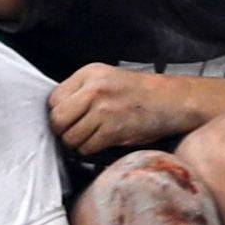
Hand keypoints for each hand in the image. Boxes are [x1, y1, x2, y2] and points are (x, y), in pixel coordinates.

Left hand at [49, 64, 194, 156]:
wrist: (170, 100)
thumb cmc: (138, 92)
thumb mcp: (106, 77)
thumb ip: (81, 90)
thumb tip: (57, 111)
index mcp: (89, 74)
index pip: (54, 99)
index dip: (58, 113)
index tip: (68, 119)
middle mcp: (94, 89)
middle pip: (58, 119)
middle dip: (63, 130)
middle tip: (74, 132)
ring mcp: (103, 110)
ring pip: (71, 137)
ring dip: (78, 143)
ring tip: (91, 137)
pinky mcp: (113, 129)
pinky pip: (87, 147)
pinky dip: (91, 149)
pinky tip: (102, 142)